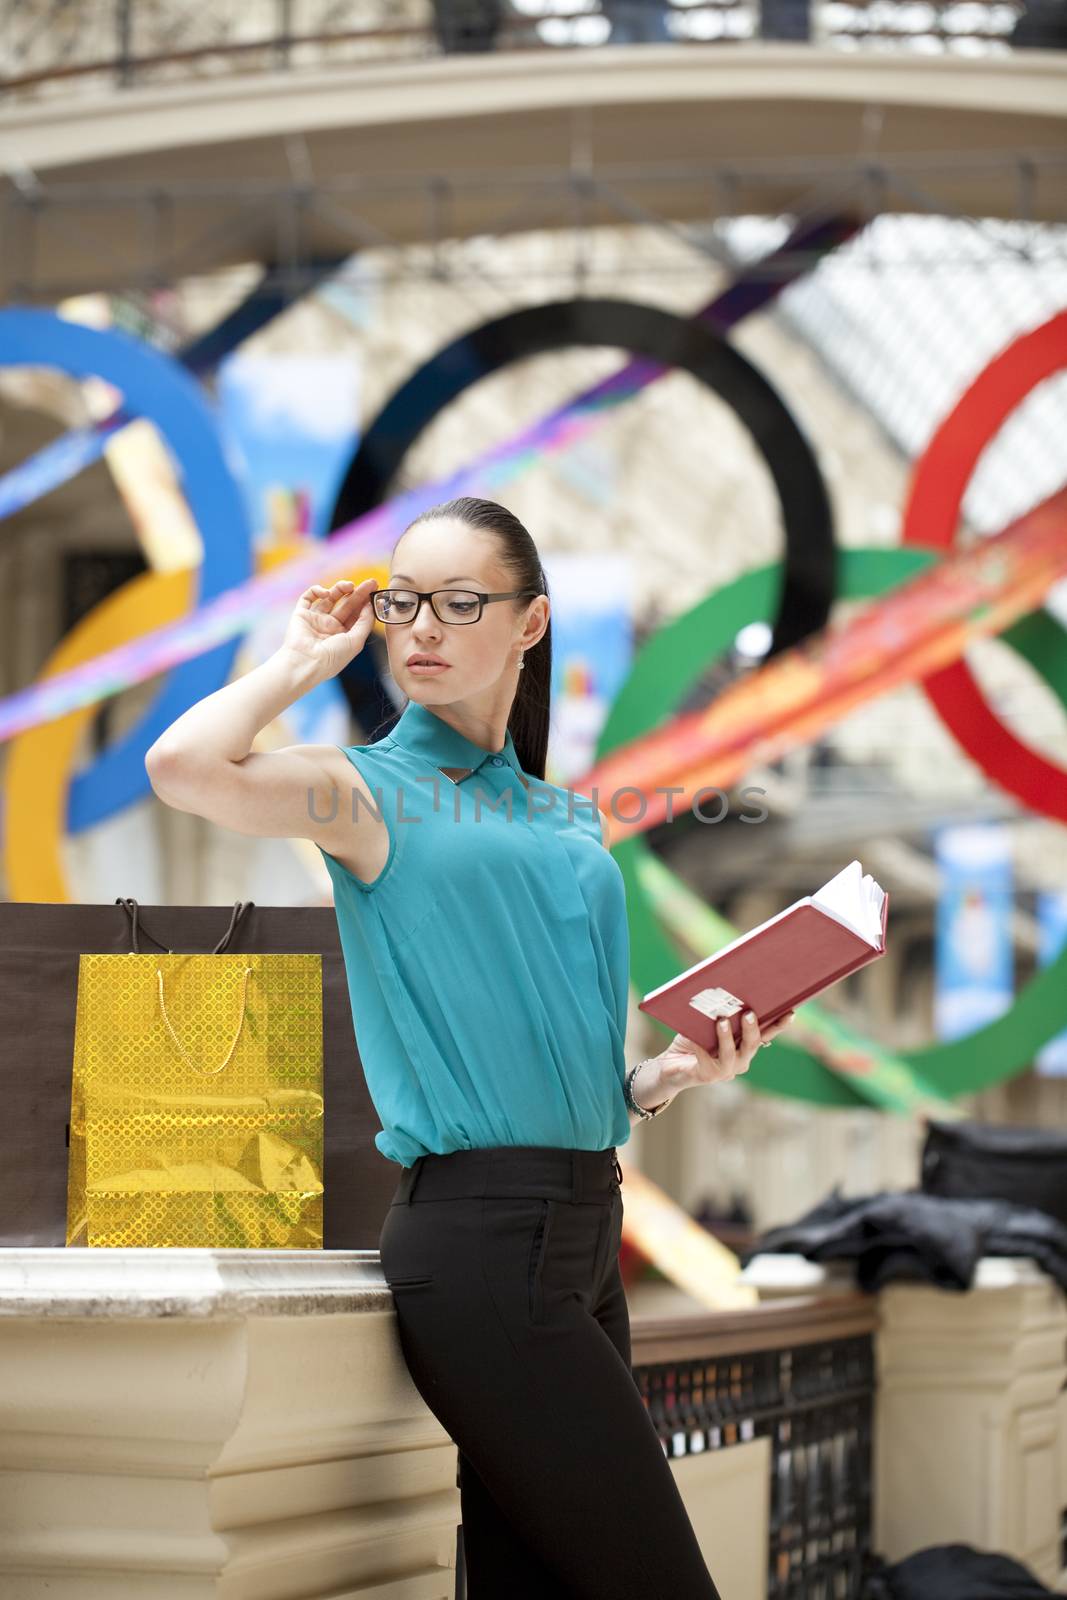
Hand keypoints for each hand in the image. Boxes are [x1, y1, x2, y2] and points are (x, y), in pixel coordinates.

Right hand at [281, 577, 378, 681]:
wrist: (306, 663)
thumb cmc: (332, 657)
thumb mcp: (356, 641)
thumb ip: (365, 622)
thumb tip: (370, 605)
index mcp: (344, 636)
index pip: (357, 615)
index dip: (366, 603)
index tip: (375, 591)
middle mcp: (330, 627)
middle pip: (347, 605)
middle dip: (358, 593)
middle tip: (370, 582)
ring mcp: (316, 620)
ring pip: (330, 598)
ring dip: (340, 589)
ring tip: (349, 585)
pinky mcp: (301, 614)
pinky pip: (308, 597)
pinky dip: (316, 591)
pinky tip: (326, 593)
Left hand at [655, 1009, 797, 1092]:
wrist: (671, 1064)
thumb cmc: (693, 1038)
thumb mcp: (708, 1023)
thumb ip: (720, 1013)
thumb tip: (726, 991)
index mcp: (745, 1046)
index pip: (766, 1034)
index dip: (778, 1025)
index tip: (790, 1012)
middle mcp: (741, 1060)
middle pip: (752, 1044)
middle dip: (753, 1028)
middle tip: (750, 1013)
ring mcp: (726, 1070)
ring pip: (732, 1054)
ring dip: (727, 1037)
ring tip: (722, 1021)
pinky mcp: (708, 1075)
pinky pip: (707, 1060)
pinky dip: (700, 1046)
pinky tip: (693, 1037)